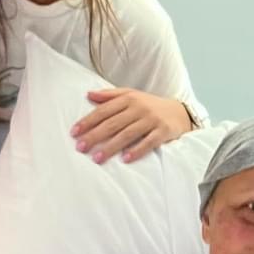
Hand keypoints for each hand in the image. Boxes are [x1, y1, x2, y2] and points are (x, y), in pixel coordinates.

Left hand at [71, 89, 191, 163]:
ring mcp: (152, 120)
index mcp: (128, 99)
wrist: (179, 112)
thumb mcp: (131, 95)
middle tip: (80, 147)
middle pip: (113, 123)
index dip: (88, 121)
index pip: (104, 110)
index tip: (74, 132)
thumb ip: (109, 95)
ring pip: (128, 134)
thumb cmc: (149, 105)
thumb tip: (88, 94)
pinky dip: (137, 150)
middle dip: (95, 136)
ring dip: (111, 146)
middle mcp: (139, 108)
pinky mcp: (163, 131)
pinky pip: (148, 142)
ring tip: (97, 158)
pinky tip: (125, 159)